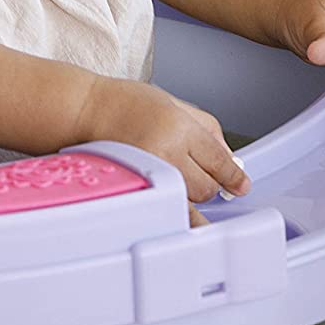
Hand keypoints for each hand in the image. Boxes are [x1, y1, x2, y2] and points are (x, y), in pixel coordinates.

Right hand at [76, 76, 249, 212]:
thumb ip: (207, 129)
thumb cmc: (124, 104)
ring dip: (190, 196)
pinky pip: (166, 211)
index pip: (219, 160)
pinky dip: (179, 216)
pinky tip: (186, 221)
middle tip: (194, 171)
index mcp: (179, 127)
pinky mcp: (133, 189)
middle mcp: (166, 153)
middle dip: (208, 182)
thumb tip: (230, 160)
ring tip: (179, 183)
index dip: (233, 176)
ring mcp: (148, 175)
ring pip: (188, 202)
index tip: (241, 185)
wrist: (82, 112)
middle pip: (206, 187)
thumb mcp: (174, 103)